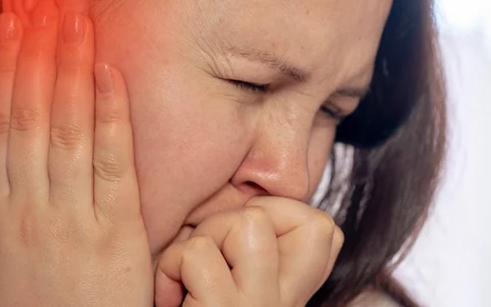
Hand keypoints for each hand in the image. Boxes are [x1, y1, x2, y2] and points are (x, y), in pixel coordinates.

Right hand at [0, 2, 152, 305]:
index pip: (0, 125)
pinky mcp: (114, 233)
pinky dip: (111, 114)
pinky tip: (110, 72)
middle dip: (32, 51)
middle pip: (28, 113)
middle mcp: (28, 206)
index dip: (5, 70)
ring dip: (67, 66)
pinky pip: (112, 162)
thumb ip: (9, 219)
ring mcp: (69, 217)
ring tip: (70, 13)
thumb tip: (11, 179)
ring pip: (64, 126)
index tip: (6, 23)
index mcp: (0, 215)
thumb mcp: (3, 269)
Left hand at [154, 196, 343, 306]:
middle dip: (226, 224)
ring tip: (188, 279)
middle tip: (205, 265)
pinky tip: (170, 300)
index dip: (270, 217)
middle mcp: (288, 304)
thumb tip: (243, 195)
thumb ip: (249, 248)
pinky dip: (170, 269)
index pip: (320, 225)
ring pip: (247, 224)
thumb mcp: (238, 285)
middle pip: (279, 216)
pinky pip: (197, 255)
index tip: (238, 246)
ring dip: (202, 243)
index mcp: (297, 294)